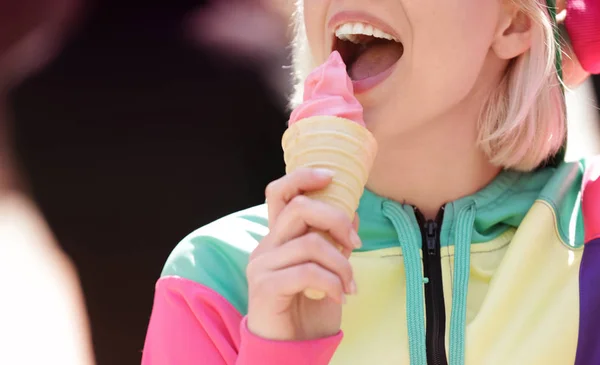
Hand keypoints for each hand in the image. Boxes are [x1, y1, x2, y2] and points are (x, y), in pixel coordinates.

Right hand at [246, 168, 359, 340]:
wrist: (290, 350)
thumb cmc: (307, 310)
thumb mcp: (329, 271)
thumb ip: (335, 243)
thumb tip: (353, 213)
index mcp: (278, 237)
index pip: (279, 192)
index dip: (303, 177)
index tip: (332, 177)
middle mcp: (266, 245)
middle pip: (300, 208)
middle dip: (337, 221)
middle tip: (355, 243)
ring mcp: (262, 265)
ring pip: (311, 243)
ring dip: (342, 264)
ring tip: (350, 285)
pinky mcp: (266, 286)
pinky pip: (308, 272)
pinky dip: (333, 284)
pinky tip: (339, 298)